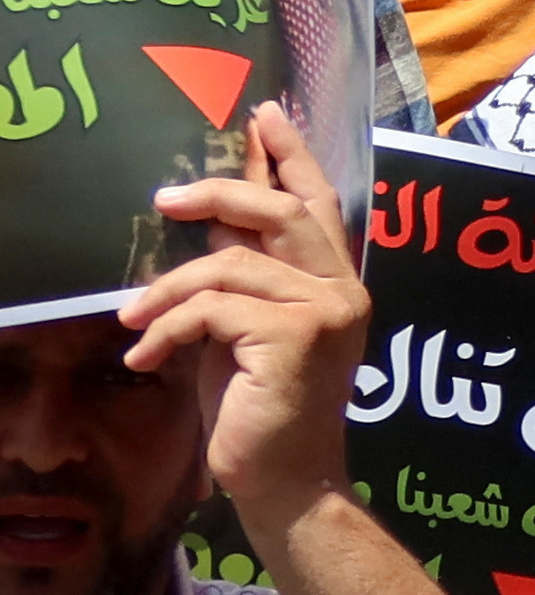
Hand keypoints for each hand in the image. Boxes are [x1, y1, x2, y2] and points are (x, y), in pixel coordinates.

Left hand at [125, 104, 366, 525]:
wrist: (286, 481)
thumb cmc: (263, 410)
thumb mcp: (250, 331)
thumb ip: (248, 278)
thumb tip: (215, 225)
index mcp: (338, 284)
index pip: (319, 203)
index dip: (291, 155)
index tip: (264, 113)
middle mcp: (342, 290)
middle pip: (282, 213)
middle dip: (222, 193)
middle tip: (166, 199)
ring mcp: (326, 311)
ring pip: (231, 264)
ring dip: (166, 289)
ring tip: (132, 320)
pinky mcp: (295, 337)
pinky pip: (214, 308)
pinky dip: (168, 329)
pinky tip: (146, 358)